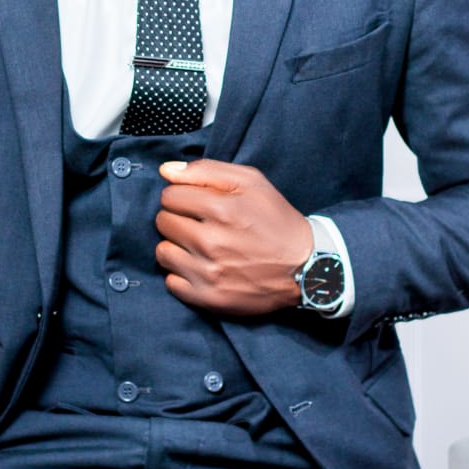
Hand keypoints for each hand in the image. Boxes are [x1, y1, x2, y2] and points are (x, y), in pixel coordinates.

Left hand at [155, 159, 312, 314]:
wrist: (305, 267)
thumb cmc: (275, 220)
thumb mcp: (251, 182)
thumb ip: (206, 170)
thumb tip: (165, 170)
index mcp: (223, 210)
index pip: (169, 196)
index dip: (181, 196)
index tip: (197, 203)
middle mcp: (212, 242)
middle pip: (163, 222)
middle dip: (178, 218)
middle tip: (200, 224)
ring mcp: (208, 273)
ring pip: (162, 252)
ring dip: (176, 246)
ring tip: (198, 246)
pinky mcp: (208, 298)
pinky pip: (170, 282)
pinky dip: (182, 274)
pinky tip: (201, 267)